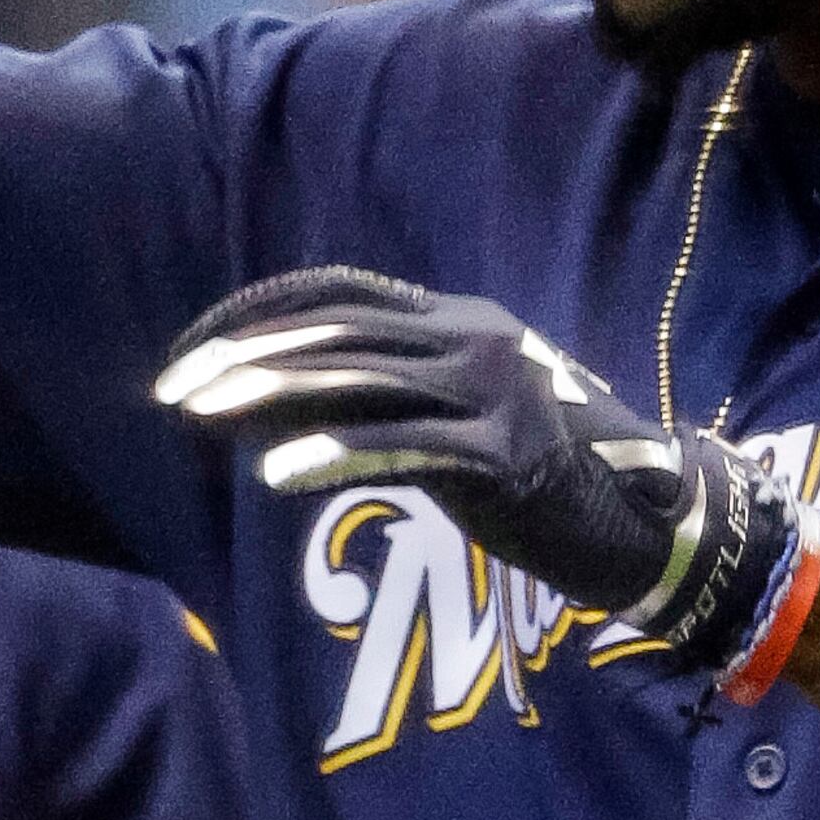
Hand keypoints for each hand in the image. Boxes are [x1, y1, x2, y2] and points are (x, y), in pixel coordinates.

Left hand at [153, 268, 819, 684]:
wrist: (650, 527)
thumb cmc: (539, 484)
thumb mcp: (450, 426)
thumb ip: (373, 404)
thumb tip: (254, 408)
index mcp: (461, 322)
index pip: (339, 292)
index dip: (258, 310)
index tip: (189, 347)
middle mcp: (475, 340)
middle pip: (336, 332)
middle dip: (242, 356)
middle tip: (170, 389)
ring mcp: (494, 393)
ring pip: (359, 378)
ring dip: (268, 395)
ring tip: (200, 416)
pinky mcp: (504, 455)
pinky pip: (401, 448)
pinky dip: (333, 454)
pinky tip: (277, 474)